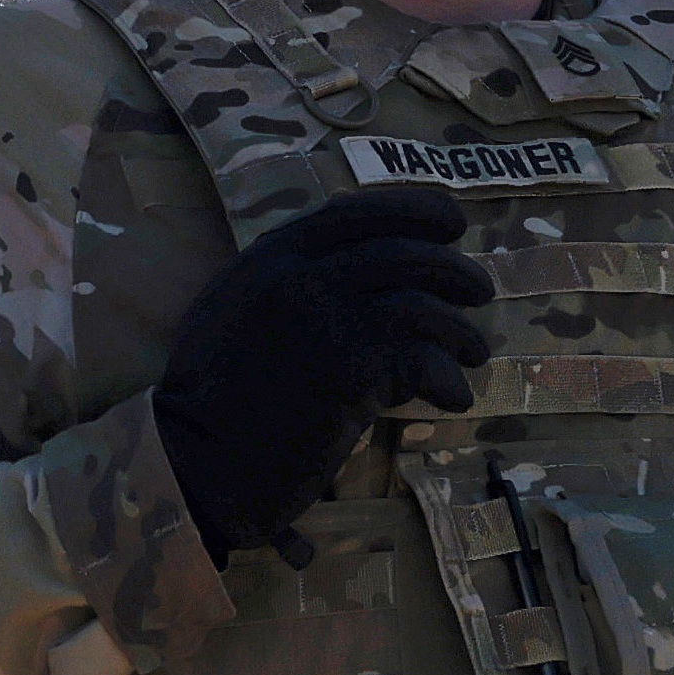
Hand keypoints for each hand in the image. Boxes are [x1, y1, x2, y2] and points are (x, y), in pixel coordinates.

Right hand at [151, 185, 492, 566]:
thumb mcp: (230, 313)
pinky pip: (421, 360)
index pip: (357, 212)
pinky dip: (446, 378)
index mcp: (270, 257)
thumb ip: (281, 281)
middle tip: (478, 292)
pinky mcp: (350, 374)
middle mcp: (301, 278)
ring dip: (458, 328)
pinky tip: (452, 397)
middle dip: (452, 269)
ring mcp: (327, 322)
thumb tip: (347, 269)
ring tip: (473, 351)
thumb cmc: (208, 400)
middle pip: (402, 252)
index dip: (415, 211)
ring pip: (420, 304)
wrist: (195, 462)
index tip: (452, 224)